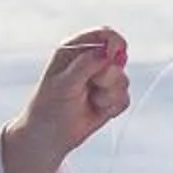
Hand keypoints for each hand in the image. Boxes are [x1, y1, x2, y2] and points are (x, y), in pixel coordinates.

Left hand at [3, 28, 129, 172]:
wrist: (48, 137)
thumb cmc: (48, 107)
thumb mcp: (63, 84)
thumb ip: (86, 65)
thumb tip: (107, 52)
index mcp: (75, 50)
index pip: (104, 34)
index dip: (114, 43)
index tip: (113, 57)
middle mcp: (91, 62)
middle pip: (119, 57)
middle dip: (109, 76)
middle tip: (91, 86)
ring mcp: (101, 80)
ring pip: (123, 80)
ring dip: (108, 95)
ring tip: (89, 102)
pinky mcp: (110, 98)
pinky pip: (124, 98)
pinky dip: (112, 107)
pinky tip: (96, 110)